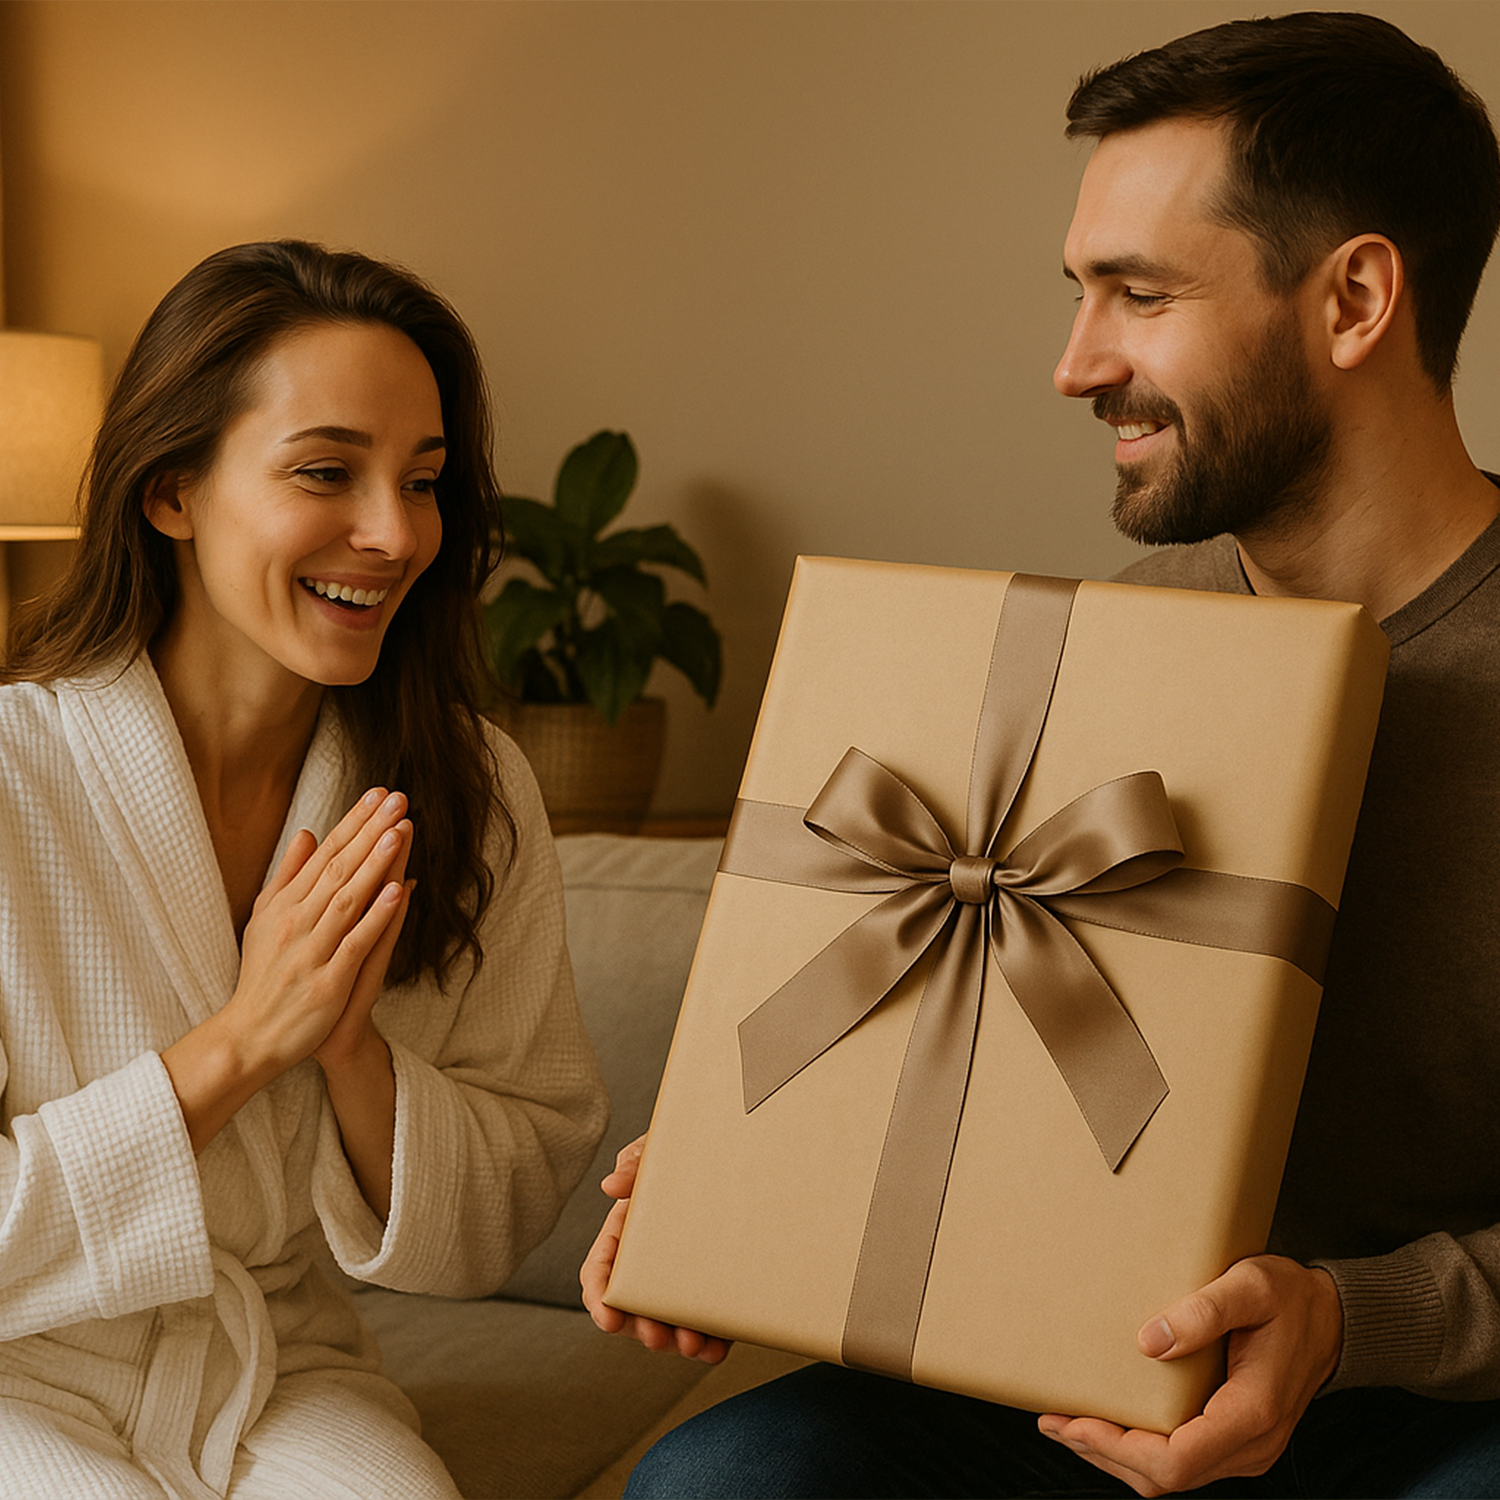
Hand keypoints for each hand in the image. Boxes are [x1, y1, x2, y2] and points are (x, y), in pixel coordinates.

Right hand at [229, 787, 412, 1073]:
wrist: (250, 1036)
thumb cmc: (264, 975)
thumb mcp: (265, 918)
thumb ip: (288, 875)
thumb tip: (306, 832)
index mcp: (284, 904)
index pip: (325, 854)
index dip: (353, 822)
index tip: (379, 794)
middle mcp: (296, 921)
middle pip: (339, 868)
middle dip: (370, 831)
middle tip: (398, 798)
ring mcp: (312, 950)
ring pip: (348, 899)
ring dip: (375, 864)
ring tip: (399, 831)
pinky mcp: (327, 981)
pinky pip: (355, 942)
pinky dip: (377, 916)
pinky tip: (397, 890)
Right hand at [580, 1135, 731, 1363]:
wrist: (738, 1155)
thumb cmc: (685, 1153)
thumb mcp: (657, 1150)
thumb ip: (635, 1163)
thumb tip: (612, 1185)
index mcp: (626, 1234)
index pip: (600, 1271)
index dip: (598, 1297)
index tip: (607, 1318)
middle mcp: (650, 1264)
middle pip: (632, 1308)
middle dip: (640, 1328)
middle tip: (655, 1335)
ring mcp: (680, 1280)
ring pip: (667, 1323)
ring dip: (674, 1342)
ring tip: (691, 1344)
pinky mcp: (712, 1292)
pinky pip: (706, 1325)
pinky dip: (709, 1344)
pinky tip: (716, 1348)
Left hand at [1037, 1255, 1342, 1496]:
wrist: (1334, 1318)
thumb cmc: (1291, 1297)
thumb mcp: (1250, 1286)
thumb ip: (1203, 1311)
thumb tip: (1147, 1342)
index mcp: (1251, 1413)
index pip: (1175, 1460)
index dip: (1118, 1448)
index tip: (1074, 1420)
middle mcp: (1250, 1445)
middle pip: (1166, 1478)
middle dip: (1103, 1453)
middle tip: (1052, 1421)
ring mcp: (1246, 1448)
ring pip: (1172, 1476)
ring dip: (1117, 1456)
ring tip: (1068, 1424)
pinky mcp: (1237, 1439)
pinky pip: (1184, 1460)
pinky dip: (1141, 1449)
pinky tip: (1112, 1422)